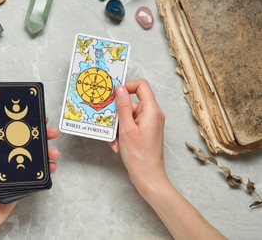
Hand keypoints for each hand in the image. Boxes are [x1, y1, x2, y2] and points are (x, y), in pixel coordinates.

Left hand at [0, 114, 59, 238]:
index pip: (13, 131)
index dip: (25, 123)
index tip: (37, 117)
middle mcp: (7, 158)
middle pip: (28, 142)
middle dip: (42, 136)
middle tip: (52, 133)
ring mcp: (16, 170)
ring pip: (36, 157)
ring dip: (47, 152)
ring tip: (53, 153)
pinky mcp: (23, 183)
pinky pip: (37, 173)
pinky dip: (47, 169)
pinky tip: (51, 167)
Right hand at [110, 80, 224, 238]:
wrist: (148, 176)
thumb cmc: (139, 155)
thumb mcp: (126, 128)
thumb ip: (122, 106)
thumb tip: (119, 89)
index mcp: (152, 110)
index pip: (141, 85)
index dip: (127, 87)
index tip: (114, 96)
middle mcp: (153, 114)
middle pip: (131, 102)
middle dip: (118, 114)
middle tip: (110, 125)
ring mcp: (149, 123)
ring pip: (128, 116)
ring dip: (118, 127)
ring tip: (115, 140)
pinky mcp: (145, 131)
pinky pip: (131, 125)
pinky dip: (122, 133)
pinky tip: (117, 144)